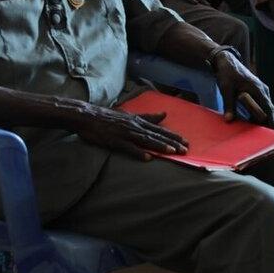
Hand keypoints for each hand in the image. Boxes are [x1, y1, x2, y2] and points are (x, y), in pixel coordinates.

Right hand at [74, 105, 188, 160]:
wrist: (87, 116)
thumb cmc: (108, 117)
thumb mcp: (130, 115)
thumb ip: (148, 116)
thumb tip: (164, 114)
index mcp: (138, 121)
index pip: (159, 129)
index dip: (173, 135)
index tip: (186, 141)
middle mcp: (134, 126)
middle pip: (156, 135)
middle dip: (171, 142)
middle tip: (185, 149)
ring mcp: (125, 133)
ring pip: (145, 140)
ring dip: (159, 146)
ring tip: (172, 151)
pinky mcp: (115, 140)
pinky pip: (129, 148)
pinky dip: (138, 152)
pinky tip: (148, 158)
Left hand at [211, 50, 273, 126]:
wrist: (226, 61)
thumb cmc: (227, 73)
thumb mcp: (226, 89)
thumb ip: (229, 105)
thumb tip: (229, 120)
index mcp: (258, 89)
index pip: (268, 109)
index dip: (271, 121)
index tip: (272, 132)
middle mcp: (262, 90)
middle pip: (269, 109)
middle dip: (268, 121)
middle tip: (266, 136)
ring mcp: (260, 89)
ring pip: (265, 106)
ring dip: (263, 117)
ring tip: (260, 131)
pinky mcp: (256, 89)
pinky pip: (261, 103)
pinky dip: (259, 111)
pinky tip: (253, 120)